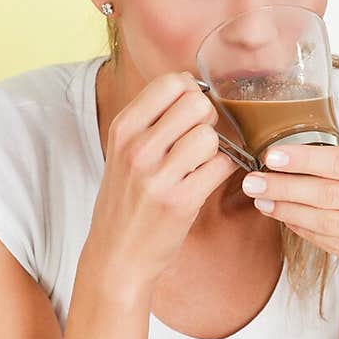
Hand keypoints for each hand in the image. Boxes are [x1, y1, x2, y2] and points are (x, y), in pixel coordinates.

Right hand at [86, 72, 238, 299]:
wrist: (117, 255)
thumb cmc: (125, 200)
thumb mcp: (122, 152)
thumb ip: (151, 120)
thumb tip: (193, 86)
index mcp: (123, 129)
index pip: (172, 82)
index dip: (191, 94)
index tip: (188, 114)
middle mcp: (137, 148)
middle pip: (197, 104)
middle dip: (206, 121)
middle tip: (197, 142)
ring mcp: (158, 176)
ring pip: (211, 136)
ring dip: (213, 150)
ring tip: (196, 166)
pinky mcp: (181, 202)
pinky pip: (222, 166)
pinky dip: (220, 172)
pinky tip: (203, 183)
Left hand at [242, 144, 338, 313]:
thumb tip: (300, 161)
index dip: (304, 159)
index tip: (271, 156)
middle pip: (331, 192)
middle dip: (286, 186)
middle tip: (253, 182)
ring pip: (330, 220)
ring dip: (290, 210)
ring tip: (264, 202)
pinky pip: (337, 245)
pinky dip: (308, 232)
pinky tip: (288, 222)